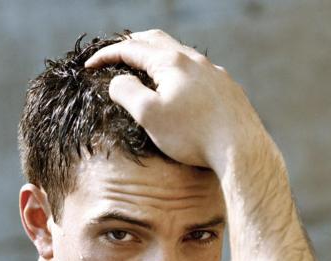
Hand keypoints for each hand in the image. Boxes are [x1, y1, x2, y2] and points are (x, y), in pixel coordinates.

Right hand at [85, 29, 267, 172]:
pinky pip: (197, 74)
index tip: (90, 67)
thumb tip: (117, 81)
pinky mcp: (227, 91)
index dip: (106, 55)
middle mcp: (194, 60)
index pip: (130, 48)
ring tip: (147, 71)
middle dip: (132, 46)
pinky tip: (180, 91)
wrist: (240, 149)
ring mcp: (214, 74)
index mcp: (171, 61)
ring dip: (158, 58)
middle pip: (157, 41)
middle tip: (117, 56)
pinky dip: (178, 74)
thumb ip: (126, 92)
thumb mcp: (148, 114)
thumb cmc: (192, 134)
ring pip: (180, 56)